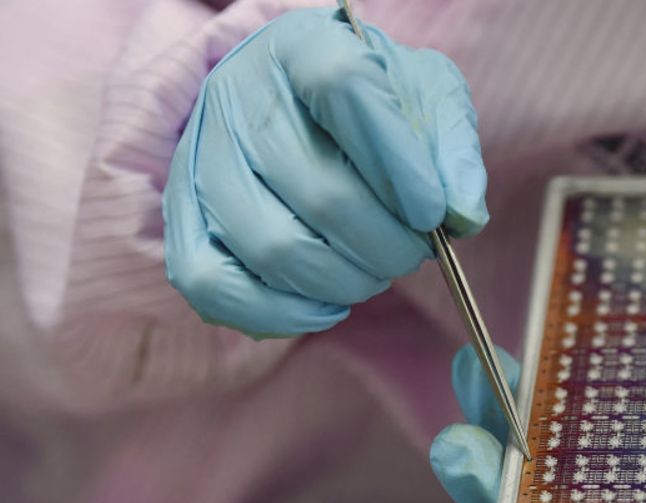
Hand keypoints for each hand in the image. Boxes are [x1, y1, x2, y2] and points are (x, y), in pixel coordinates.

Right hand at [163, 8, 487, 336]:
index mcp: (301, 45)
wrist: (297, 108)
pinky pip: (214, 286)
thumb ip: (451, 149)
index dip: (397, 161)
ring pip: (274, 247)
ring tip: (377, 270)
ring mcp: (199, 160)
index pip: (343, 86)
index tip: (434, 214)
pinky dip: (283, 314)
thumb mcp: (425, 99)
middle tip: (415, 251)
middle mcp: (236, 97)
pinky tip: (329, 304)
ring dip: (347, 280)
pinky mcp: (181, 219)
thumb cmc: (372, 105)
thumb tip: (463, 217)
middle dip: (388, 244)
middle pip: (319, 191)